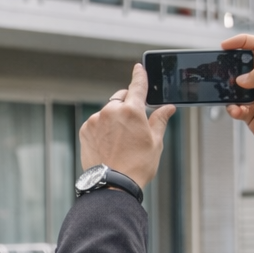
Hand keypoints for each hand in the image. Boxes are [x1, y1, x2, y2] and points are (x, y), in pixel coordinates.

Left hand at [80, 63, 175, 188]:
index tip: (138, 67)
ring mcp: (96, 120)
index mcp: (132, 110)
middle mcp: (111, 111)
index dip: (139, 75)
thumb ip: (160, 120)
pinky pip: (96, 122)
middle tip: (134, 122)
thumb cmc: (138, 165)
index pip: (137, 85)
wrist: (113, 184)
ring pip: (108, 111)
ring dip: (114, 118)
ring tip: (121, 140)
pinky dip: (103, 127)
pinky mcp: (85, 130)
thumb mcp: (155, 142)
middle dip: (128, 104)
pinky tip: (109, 143)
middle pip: (121, 98)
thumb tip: (168, 108)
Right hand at [222, 34, 253, 174]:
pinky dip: (232, 109)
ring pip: (233, 86)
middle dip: (229, 69)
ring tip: (233, 100)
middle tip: (221, 73)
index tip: (225, 45)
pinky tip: (238, 113)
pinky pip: (233, 105)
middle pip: (241, 64)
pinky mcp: (248, 109)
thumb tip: (241, 77)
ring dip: (229, 93)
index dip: (241, 41)